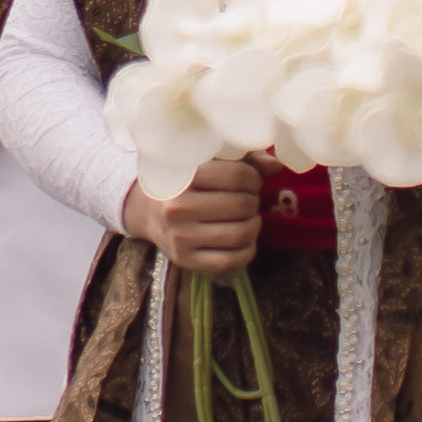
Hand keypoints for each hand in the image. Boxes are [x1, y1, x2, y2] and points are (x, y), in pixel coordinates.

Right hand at [125, 157, 260, 275]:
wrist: (145, 209)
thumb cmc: (182, 180)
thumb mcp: (205, 161)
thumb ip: (241, 160)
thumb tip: (276, 167)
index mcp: (182, 177)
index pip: (237, 176)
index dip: (254, 177)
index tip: (251, 179)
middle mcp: (178, 209)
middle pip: (242, 205)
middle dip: (254, 200)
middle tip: (249, 198)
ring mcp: (181, 238)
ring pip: (241, 234)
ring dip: (254, 225)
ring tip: (248, 218)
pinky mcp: (186, 260)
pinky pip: (231, 261)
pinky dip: (247, 250)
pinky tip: (244, 239)